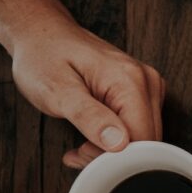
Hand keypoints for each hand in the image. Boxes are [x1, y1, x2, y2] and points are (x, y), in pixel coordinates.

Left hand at [8, 12, 164, 168]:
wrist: (42, 34)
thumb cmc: (43, 57)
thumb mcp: (56, 89)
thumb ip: (88, 116)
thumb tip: (118, 143)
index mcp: (130, 80)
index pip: (141, 139)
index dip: (115, 158)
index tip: (83, 155)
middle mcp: (147, 82)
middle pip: (147, 140)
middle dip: (114, 156)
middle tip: (79, 152)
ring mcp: (148, 86)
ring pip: (145, 138)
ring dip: (114, 151)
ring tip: (82, 143)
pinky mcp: (143, 93)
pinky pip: (140, 128)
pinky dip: (117, 141)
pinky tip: (94, 135)